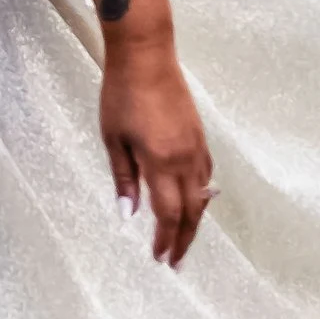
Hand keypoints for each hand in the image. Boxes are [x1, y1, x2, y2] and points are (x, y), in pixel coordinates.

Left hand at [100, 40, 213, 270]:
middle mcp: (185, 158)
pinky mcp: (199, 134)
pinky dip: (202, 194)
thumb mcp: (113, 138)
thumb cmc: (122, 94)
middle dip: (185, 239)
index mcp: (161, 161)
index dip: (166, 240)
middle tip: (176, 263)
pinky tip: (195, 200)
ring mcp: (196, 146)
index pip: (168, 214)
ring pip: (203, 194)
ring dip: (195, 220)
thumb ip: (124, 178)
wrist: (146, 55)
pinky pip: (206, 174)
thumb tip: (128, 214)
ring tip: (184, 239)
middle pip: (192, 210)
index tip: (160, 259)